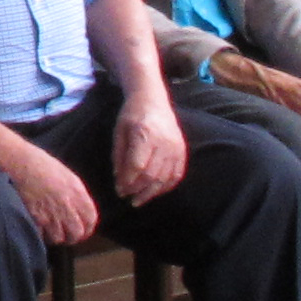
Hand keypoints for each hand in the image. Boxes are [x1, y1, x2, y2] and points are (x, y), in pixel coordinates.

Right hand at [0, 138, 98, 246]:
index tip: (81, 231)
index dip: (86, 229)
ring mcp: (51, 214)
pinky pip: (41, 235)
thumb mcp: (66, 175)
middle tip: (65, 235)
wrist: (19, 162)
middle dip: (71, 237)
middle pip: (77, 233)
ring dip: (54, 236)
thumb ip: (76, 194)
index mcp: (77, 193)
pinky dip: (39, 234)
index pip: (91, 220)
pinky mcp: (35, 219)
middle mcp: (67, 206)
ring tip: (48, 231)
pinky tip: (36, 226)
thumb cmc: (40, 164)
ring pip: (58, 237)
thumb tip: (79, 209)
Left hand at [113, 89, 187, 205]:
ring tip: (139, 200)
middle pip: (152, 174)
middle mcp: (164, 141)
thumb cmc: (131, 115)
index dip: (128, 182)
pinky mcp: (182, 150)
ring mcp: (176, 147)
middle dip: (138, 190)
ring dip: (151, 192)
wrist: (153, 100)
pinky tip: (155, 192)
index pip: (137, 166)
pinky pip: (177, 174)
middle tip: (128, 198)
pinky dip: (166, 186)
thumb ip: (119, 156)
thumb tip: (118, 180)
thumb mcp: (119, 132)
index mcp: (145, 134)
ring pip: (165, 178)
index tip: (119, 191)